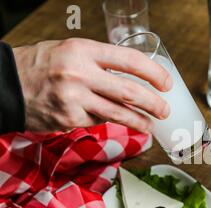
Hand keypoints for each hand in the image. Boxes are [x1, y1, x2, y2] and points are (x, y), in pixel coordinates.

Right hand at [13, 38, 172, 132]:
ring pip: (119, 114)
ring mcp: (74, 99)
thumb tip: (134, 76)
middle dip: (153, 103)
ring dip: (140, 122)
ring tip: (150, 126)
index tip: (166, 83)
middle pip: (129, 92)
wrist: (6, 85)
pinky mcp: (69, 120)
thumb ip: (100, 62)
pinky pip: (97, 122)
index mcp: (83, 50)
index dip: (154, 73)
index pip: (130, 60)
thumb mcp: (71, 50)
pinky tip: (112, 121)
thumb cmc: (43, 65)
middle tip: (164, 110)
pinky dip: (108, 122)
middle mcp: (80, 74)